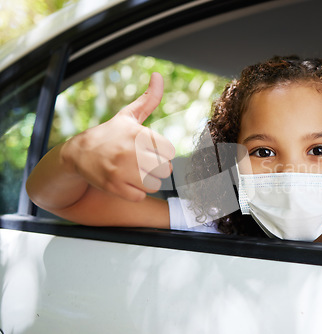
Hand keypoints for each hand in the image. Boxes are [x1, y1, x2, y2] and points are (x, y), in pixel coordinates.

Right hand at [62, 72, 174, 201]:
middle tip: (143, 163)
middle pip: (165, 170)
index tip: (149, 150)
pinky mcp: (114, 187)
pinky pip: (140, 196)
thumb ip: (149, 99)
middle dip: (157, 168)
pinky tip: (126, 182)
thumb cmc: (110, 134)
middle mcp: (130, 152)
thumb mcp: (128, 116)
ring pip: (155, 185)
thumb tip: (158, 75)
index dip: (162, 153)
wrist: (78, 153)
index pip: (170, 151)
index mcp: (137, 133)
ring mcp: (121, 171)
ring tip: (135, 173)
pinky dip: (135, 192)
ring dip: (147, 181)